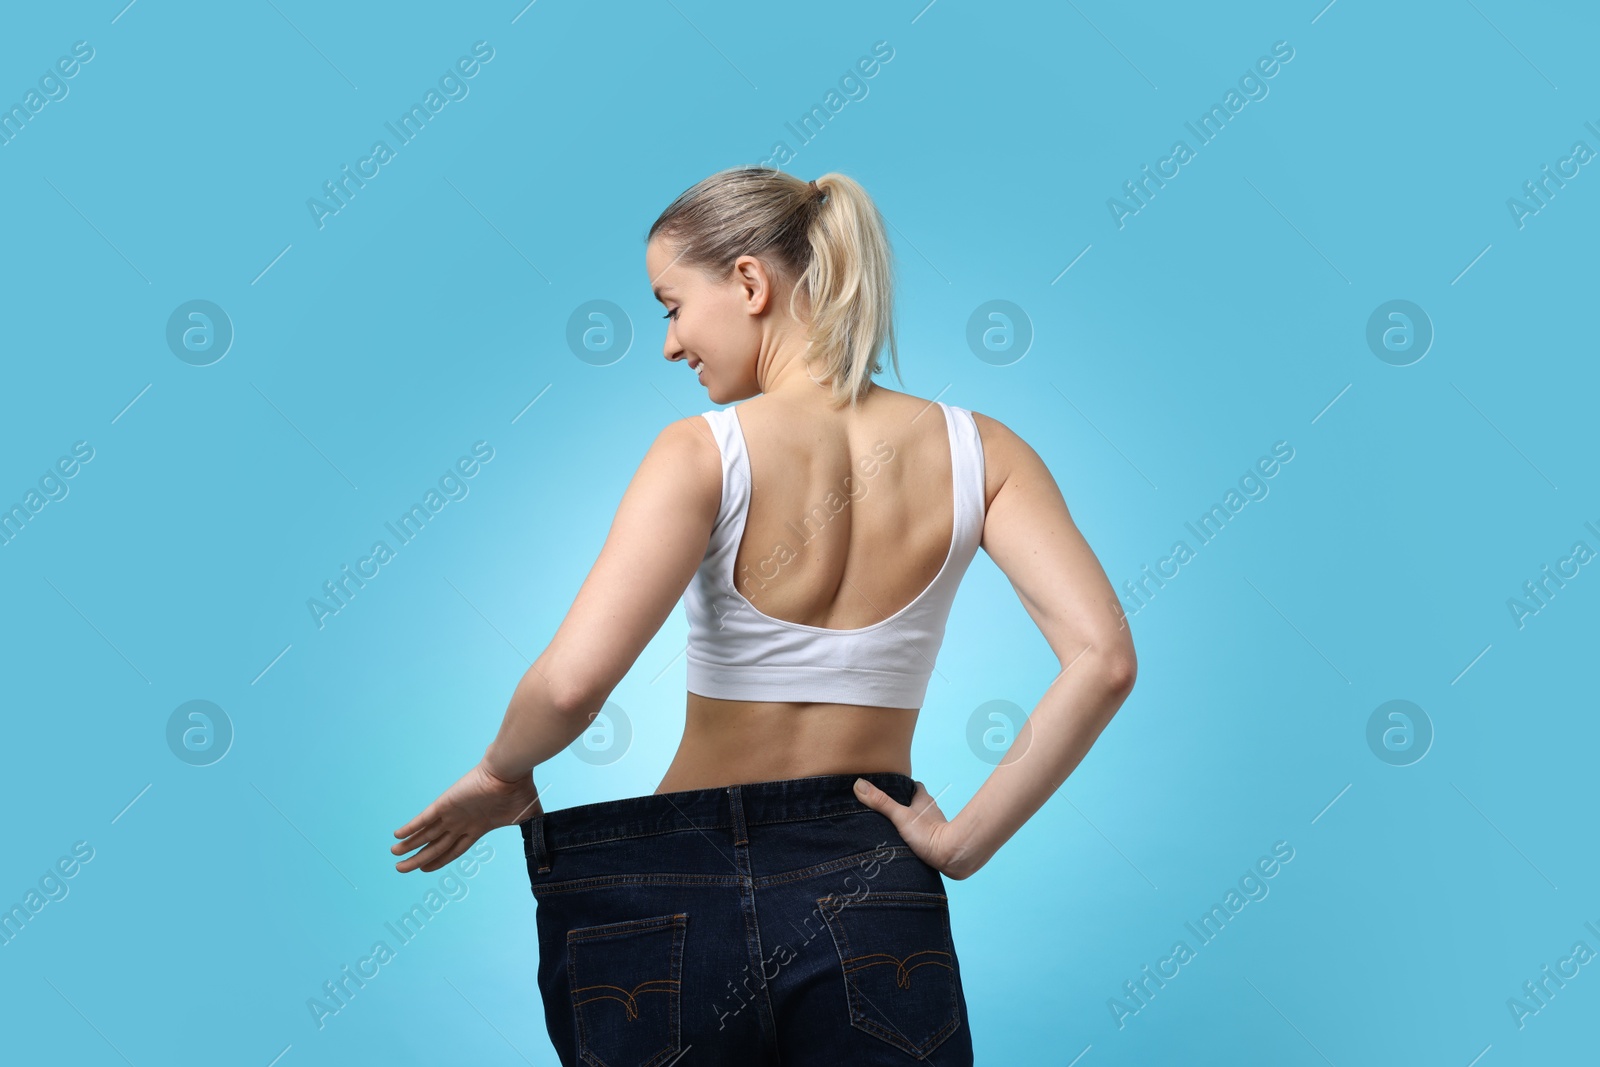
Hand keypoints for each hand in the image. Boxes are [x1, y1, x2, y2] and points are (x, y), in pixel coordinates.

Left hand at [392, 759, 544, 873]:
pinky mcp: (445, 804)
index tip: (424, 869)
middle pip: (435, 846)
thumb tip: (548, 850)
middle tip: (400, 869)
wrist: (512, 771)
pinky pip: (423, 818)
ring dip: (409, 846)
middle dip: (418, 859)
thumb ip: (531, 833)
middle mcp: (461, 822)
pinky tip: (396, 836)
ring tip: (394, 857)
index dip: (438, 860)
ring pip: (425, 835)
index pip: (453, 849)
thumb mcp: (527, 818)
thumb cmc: (520, 791)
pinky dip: (410, 828)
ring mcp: (452, 814)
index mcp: (477, 827)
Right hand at [853, 778, 972, 879]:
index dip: (903, 786)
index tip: (890, 789)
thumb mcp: (900, 816)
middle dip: (903, 805)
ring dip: (910, 822)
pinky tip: (905, 844)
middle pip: (916, 802)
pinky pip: (924, 834)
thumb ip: (880, 802)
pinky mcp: (937, 841)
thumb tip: (858, 784)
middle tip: (886, 810)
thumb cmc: (929, 834)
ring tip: (892, 828)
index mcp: (924, 800)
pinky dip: (916, 836)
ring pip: (920, 819)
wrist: (951, 856)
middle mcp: (931, 811)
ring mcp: (935, 826)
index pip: (914, 786)